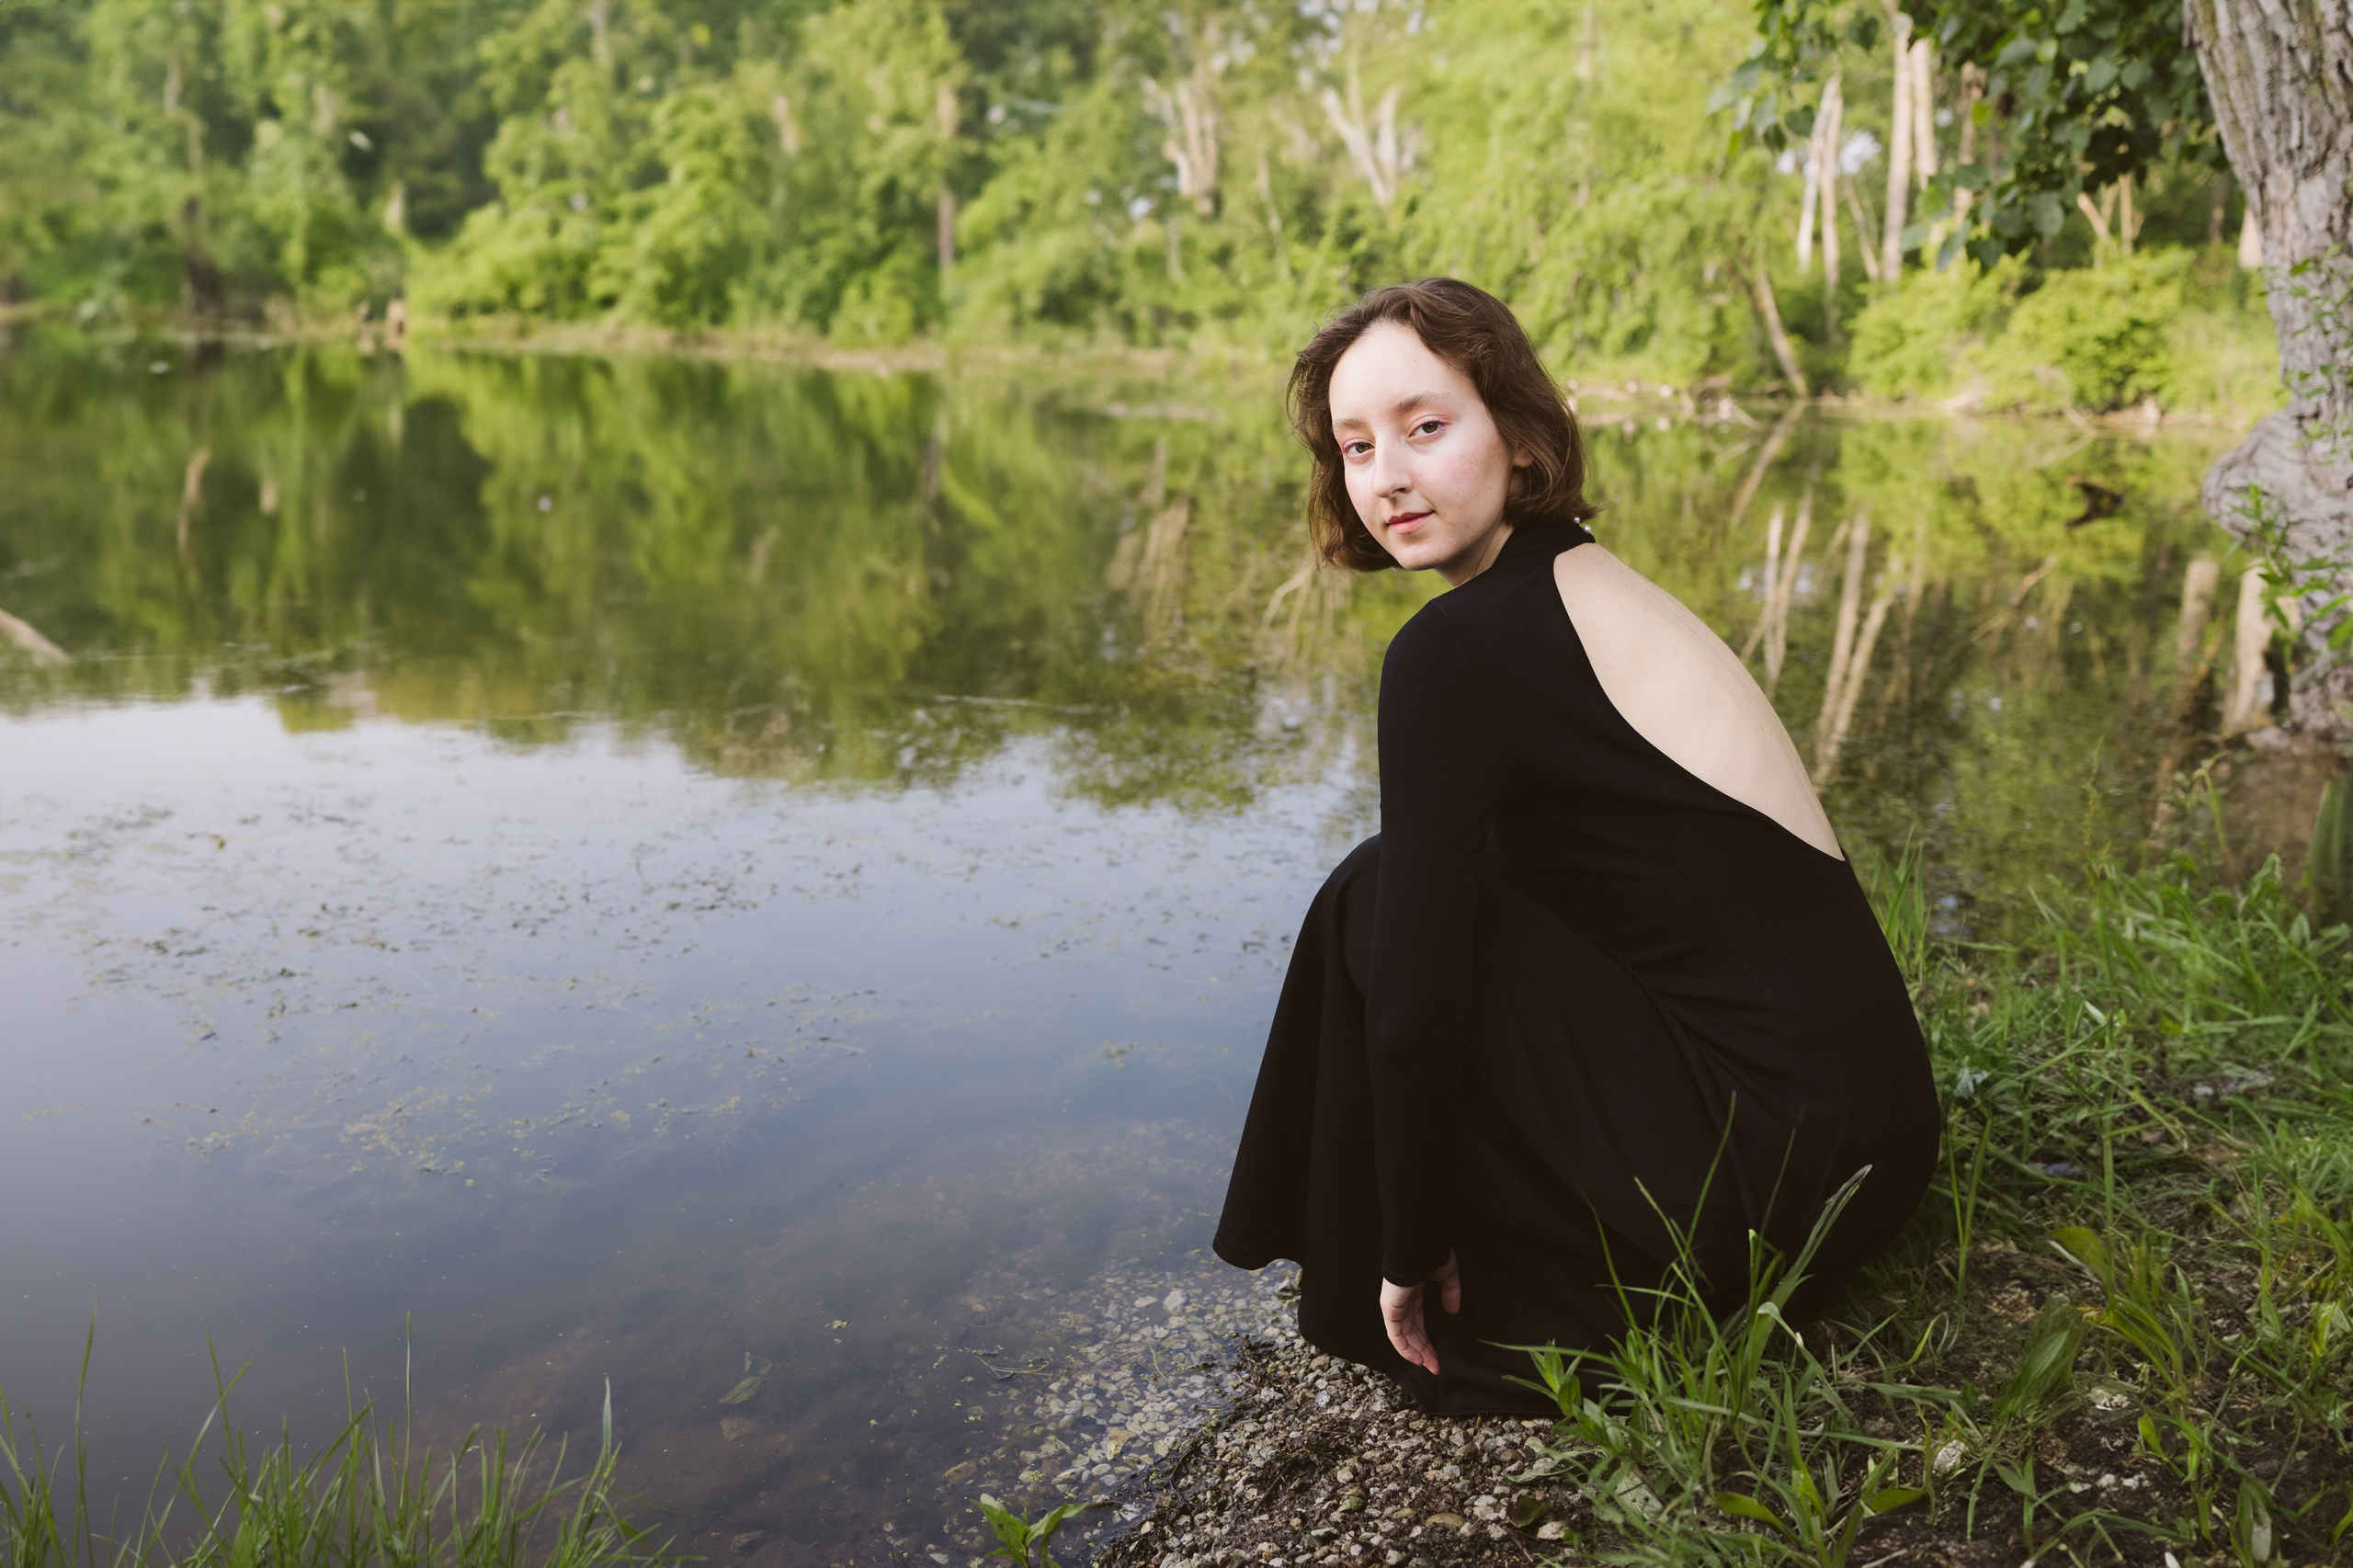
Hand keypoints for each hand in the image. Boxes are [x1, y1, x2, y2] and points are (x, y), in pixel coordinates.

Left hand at [1380, 1252, 1461, 1375]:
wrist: (1418, 1245)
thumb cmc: (1432, 1254)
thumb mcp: (1447, 1275)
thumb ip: (1450, 1293)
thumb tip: (1453, 1311)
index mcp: (1415, 1291)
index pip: (1420, 1320)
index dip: (1430, 1337)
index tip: (1442, 1353)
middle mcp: (1403, 1300)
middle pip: (1413, 1331)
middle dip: (1426, 1350)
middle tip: (1438, 1366)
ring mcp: (1395, 1304)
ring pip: (1405, 1336)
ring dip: (1418, 1353)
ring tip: (1432, 1366)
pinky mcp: (1390, 1307)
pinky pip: (1396, 1333)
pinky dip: (1405, 1348)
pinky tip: (1418, 1359)